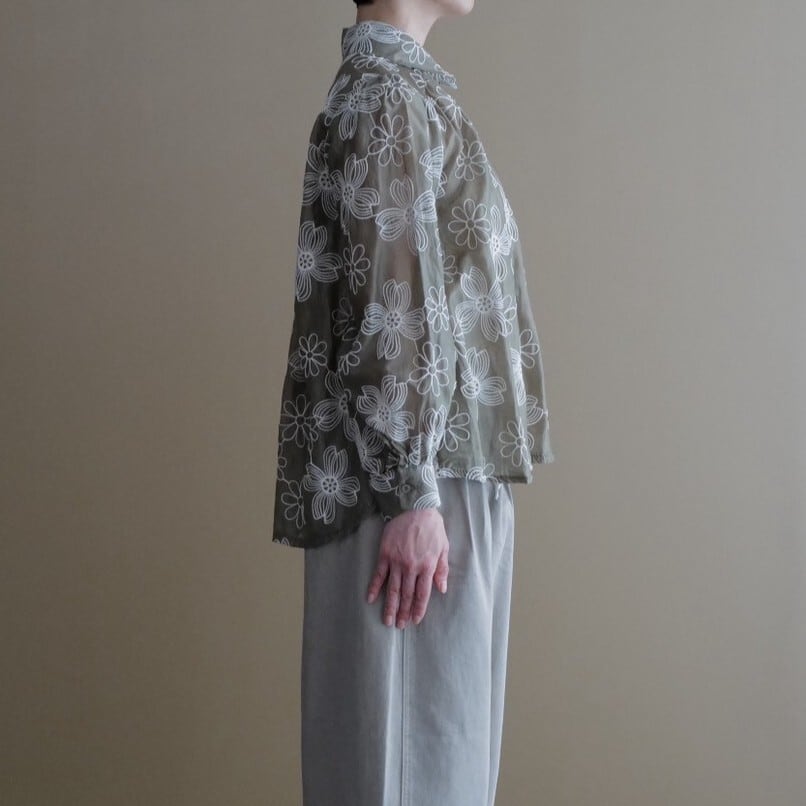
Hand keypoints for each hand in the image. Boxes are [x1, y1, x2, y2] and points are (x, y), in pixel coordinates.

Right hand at [366, 508, 449, 628]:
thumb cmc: (432, 526)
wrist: (414, 507)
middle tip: (399, 626)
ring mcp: (396, 561)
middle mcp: (411, 567)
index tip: (415, 620)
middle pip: (406, 595)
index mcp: (427, 566)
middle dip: (403, 612)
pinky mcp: (384, 554)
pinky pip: (379, 575)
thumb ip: (442, 569)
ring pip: (392, 589)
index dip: (418, 609)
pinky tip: (370, 599)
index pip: (422, 594)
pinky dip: (374, 588)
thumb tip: (441, 589)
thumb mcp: (443, 547)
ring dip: (389, 606)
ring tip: (386, 620)